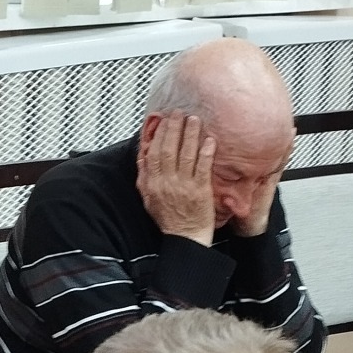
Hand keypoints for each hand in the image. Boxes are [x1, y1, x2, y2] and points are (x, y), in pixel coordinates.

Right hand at [137, 112, 217, 246]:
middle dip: (174, 128)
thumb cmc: (169, 219)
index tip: (163, 120)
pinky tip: (209, 140)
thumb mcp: (148, 198)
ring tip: (194, 120)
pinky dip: (205, 152)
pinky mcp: (200, 191)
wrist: (186, 238)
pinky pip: (202, 167)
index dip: (158, 134)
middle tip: (179, 113)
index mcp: (153, 184)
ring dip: (190, 134)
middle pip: (168, 149)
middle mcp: (167, 183)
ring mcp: (184, 186)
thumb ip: (144, 176)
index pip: (153, 153)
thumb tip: (142, 155)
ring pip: (185, 154)